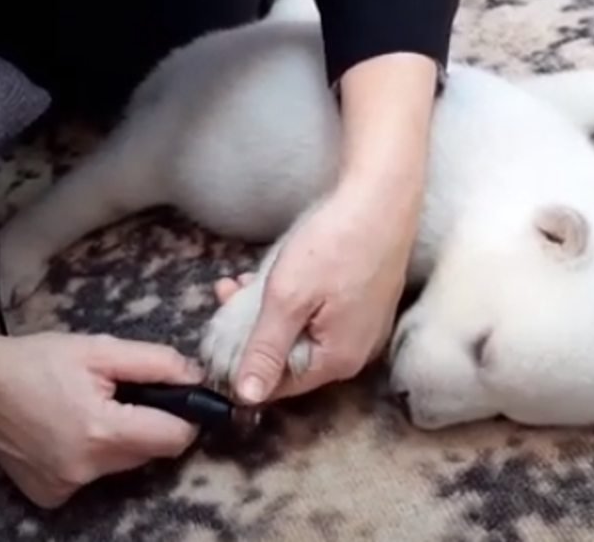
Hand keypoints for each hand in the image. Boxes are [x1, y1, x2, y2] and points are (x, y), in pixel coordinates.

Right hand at [0, 322, 202, 507]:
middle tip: (118, 395)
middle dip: (146, 424)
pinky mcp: (51, 496)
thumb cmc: (35, 360)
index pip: (175, 438)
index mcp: (102, 431)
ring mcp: (66, 487)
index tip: (174, 398)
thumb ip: (155, 362)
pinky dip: (89, 457)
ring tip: (86, 409)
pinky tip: (64, 431)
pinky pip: (92, 477)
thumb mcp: (98, 348)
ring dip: (117, 440)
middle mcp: (86, 469)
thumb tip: (197, 378)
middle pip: (149, 453)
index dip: (184, 415)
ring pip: (121, 466)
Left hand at [230, 187, 417, 402]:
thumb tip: (247, 397)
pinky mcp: (361, 302)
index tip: (213, 345)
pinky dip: (287, 301)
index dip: (241, 369)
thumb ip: (266, 350)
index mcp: (338, 361)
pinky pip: (314, 315)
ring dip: (262, 313)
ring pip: (298, 332)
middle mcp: (354, 352)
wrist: (380, 196)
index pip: (278, 386)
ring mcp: (361, 327)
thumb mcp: (287, 299)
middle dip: (249, 333)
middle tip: (222, 301)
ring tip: (234, 284)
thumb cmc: (335, 245)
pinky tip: (263, 277)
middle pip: (288, 358)